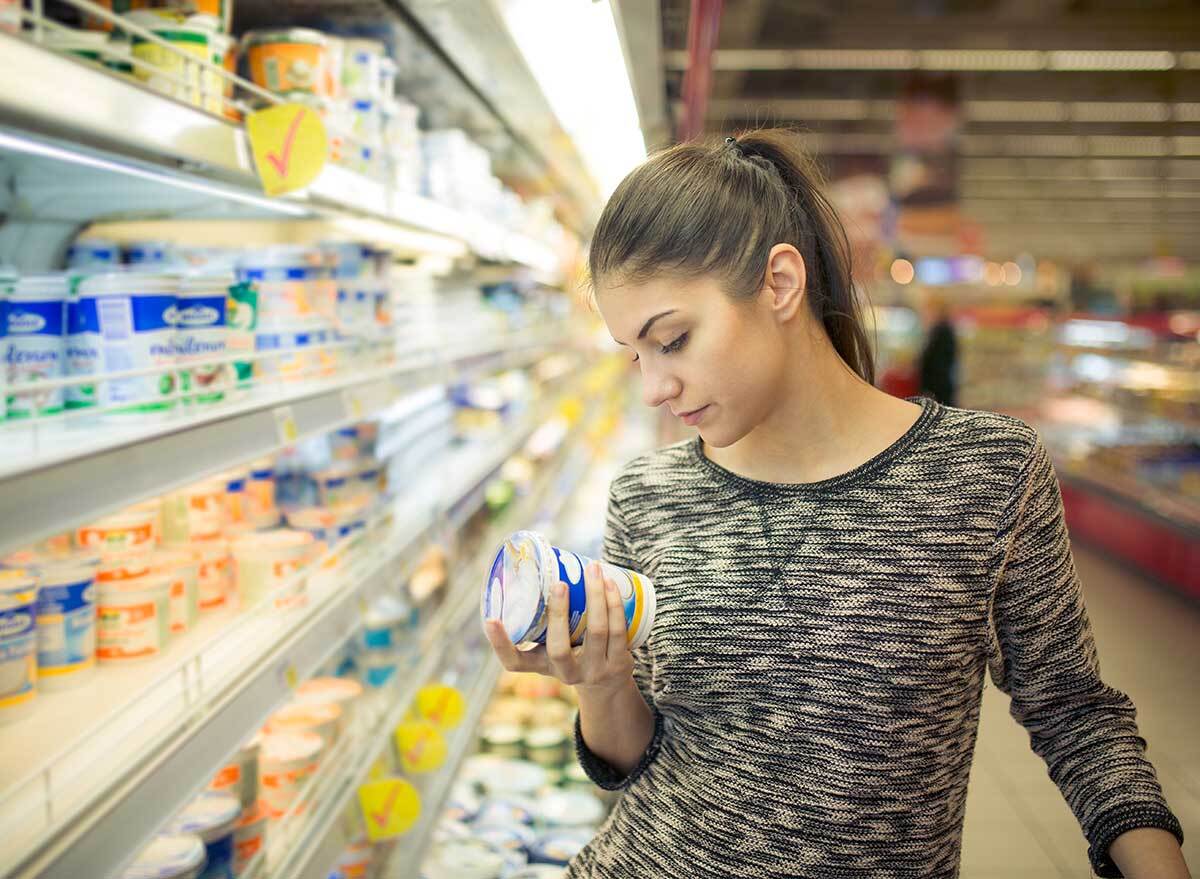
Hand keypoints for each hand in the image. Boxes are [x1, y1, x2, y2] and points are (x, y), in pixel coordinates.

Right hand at [484, 561, 633, 696]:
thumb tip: (535, 566)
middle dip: (558, 613)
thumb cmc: (572, 653)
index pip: (514, 662)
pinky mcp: (619, 664)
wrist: (608, 685)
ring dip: (595, 596)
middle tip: (558, 583)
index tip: (490, 619)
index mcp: (542, 665)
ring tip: (592, 570)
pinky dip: (614, 604)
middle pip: (558, 648)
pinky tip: (611, 584)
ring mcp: (594, 670)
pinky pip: (618, 631)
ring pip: (596, 631)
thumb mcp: (552, 644)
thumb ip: (540, 619)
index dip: (500, 643)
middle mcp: (566, 673)